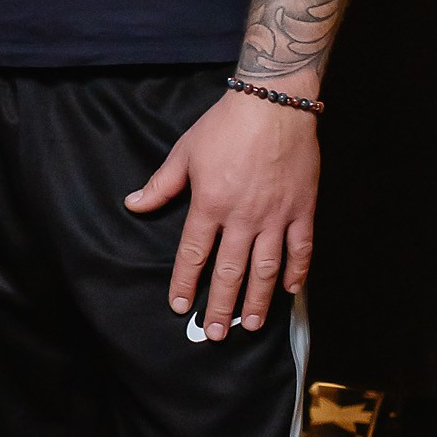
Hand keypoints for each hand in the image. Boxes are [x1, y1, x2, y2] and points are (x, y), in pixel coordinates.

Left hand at [125, 88, 319, 336]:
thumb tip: (133, 204)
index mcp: (210, 204)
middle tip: (215, 333)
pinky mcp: (303, 209)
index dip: (185, 283)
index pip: (193, 254)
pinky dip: (297, 272)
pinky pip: (301, 248)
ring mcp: (276, 215)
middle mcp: (243, 217)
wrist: (273, 104)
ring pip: (266, 268)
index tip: (180, 306)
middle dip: (220, 306)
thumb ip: (161, 185)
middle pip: (230, 271)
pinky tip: (290, 291)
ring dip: (257, 300)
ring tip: (250, 324)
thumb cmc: (225, 125)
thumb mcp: (185, 152)